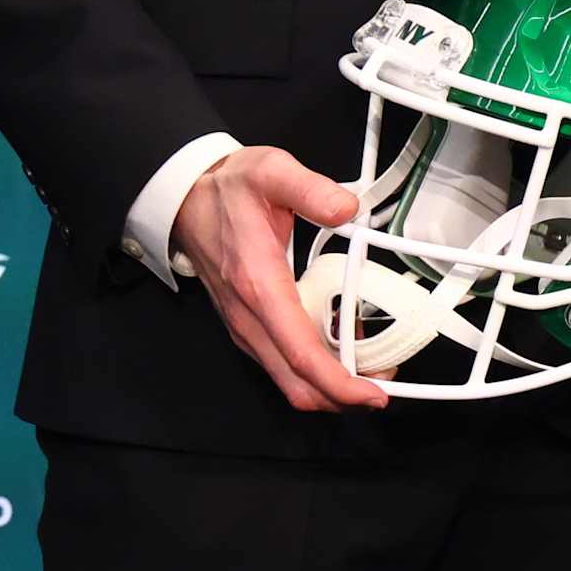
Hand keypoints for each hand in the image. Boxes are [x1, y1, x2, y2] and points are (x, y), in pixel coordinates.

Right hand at [171, 146, 387, 414]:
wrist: (185, 198)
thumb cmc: (227, 190)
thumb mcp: (271, 172)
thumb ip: (311, 190)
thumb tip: (347, 208)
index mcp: (259, 286)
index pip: (300, 353)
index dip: (339, 382)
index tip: (373, 394)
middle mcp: (249, 317)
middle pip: (295, 383)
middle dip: (342, 398)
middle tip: (385, 386)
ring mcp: (246, 326)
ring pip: (288, 380)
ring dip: (329, 387)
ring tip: (372, 369)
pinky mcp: (248, 326)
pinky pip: (282, 363)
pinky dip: (314, 370)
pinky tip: (342, 349)